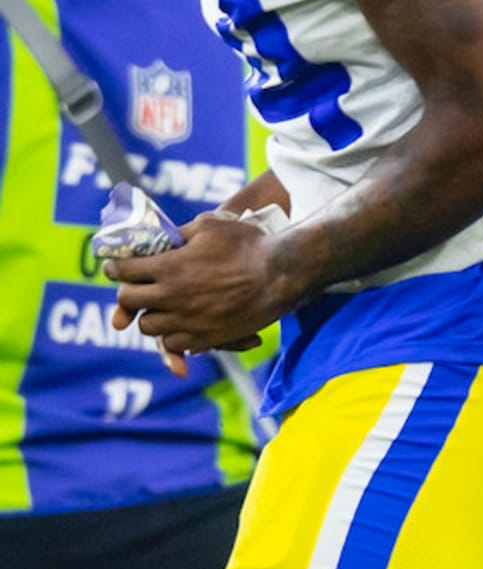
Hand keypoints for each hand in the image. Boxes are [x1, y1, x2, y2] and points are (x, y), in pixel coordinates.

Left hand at [105, 214, 293, 356]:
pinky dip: (171, 333)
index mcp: (169, 267)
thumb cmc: (249, 244)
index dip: (115, 266)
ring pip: (148, 327)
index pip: (124, 270)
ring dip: (150, 314)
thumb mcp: (212, 225)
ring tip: (159, 305)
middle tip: (134, 286)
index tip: (115, 266)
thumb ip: (181, 233)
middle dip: (128, 292)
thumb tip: (165, 239)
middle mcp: (172, 297)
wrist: (281, 275)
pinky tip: (180, 321)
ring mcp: (187, 320)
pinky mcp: (204, 338)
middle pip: (129, 301)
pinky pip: (173, 343)